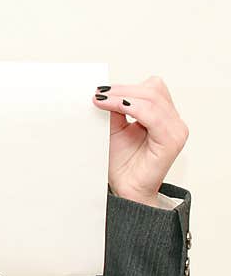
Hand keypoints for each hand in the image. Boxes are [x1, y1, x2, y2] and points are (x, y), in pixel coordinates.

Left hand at [92, 77, 187, 206]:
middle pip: (153, 90)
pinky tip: (117, 108)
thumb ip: (116, 109)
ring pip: (152, 99)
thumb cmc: (122, 163)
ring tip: (101, 100)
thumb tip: (105, 91)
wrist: (126, 189)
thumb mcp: (115, 128)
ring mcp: (176, 131)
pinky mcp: (171, 141)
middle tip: (99, 93)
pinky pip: (154, 116)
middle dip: (122, 89)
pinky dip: (133, 108)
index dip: (126, 86)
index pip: (152, 89)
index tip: (101, 90)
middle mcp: (173, 122)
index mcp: (163, 116)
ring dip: (123, 96)